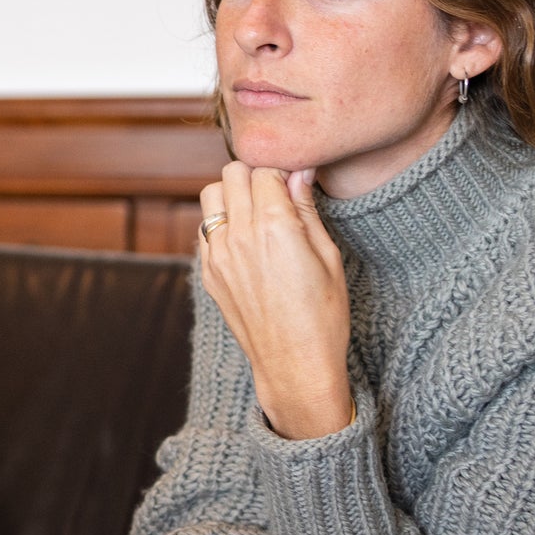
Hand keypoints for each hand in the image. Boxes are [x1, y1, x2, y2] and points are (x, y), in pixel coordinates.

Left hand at [198, 163, 350, 438]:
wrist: (294, 364)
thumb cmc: (323, 315)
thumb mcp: (329, 257)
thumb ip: (306, 209)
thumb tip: (300, 171)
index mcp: (275, 227)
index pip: (264, 169)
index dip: (281, 171)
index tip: (293, 182)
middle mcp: (240, 236)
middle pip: (233, 173)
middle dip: (254, 176)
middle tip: (275, 194)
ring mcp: (218, 254)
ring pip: (210, 194)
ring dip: (232, 195)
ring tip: (257, 213)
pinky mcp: (209, 272)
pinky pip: (205, 228)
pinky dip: (221, 222)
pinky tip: (245, 239)